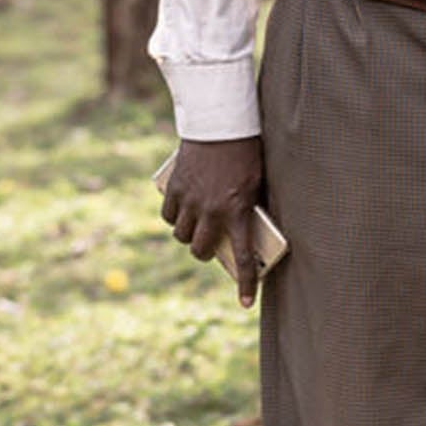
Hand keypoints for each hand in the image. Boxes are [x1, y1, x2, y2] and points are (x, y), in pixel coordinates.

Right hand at [161, 135, 265, 306]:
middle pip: (200, 250)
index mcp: (237, 210)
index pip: (243, 256)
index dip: (244, 283)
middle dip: (205, 252)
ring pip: (182, 235)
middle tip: (210, 244)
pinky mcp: (175, 189)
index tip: (245, 304)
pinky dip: (174, 217)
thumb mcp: (257, 181)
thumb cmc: (245, 151)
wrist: (221, 122)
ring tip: (196, 223)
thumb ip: (250, 206)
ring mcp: (190, 201)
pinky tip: (181, 210)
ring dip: (189, 234)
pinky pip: (168, 216)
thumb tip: (247, 229)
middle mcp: (211, 211)